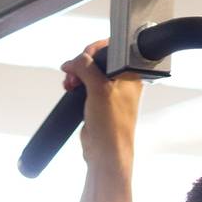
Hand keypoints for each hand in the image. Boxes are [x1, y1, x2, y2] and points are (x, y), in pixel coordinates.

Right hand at [60, 39, 144, 171]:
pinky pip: (86, 85)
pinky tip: (70, 87)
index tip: (84, 56)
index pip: (113, 49)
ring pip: (90, 73)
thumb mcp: (98, 88)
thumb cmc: (112, 126)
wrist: (105, 152)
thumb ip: (86, 67)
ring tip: (71, 83)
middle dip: (81, 63)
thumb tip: (74, 60)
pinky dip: (76, 84)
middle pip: (98, 60)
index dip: (95, 49)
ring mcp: (111, 93)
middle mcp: (123, 83)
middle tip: (74, 72)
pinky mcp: (100, 102)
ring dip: (76, 74)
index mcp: (131, 76)